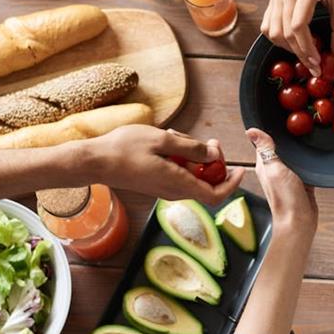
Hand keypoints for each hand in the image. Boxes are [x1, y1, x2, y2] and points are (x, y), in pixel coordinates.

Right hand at [76, 125, 243, 204]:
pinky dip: (181, 159)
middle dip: (214, 163)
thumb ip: (191, 148)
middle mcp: (173, 192)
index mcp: (178, 184)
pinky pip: (178, 174)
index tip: (240, 169)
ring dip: (194, 158)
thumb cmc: (124, 149)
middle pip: (206, 184)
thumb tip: (213, 155)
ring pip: (192, 176)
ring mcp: (164, 189)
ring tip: (179, 137)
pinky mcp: (156, 183)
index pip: (216, 195)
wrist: (94, 161)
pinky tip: (168, 142)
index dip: (232, 185)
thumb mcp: (163, 140)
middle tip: (210, 142)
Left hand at [245, 128, 317, 237]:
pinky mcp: (302, 181)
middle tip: (299, 122)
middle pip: (281, 148)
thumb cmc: (285, 198)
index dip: (269, 130)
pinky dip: (308, 160)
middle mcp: (275, 169)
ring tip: (308, 134)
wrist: (300, 221)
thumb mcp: (274, 169)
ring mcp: (289, 175)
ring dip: (298, 148)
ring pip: (293, 156)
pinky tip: (315, 153)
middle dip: (287, 137)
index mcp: (264, 164)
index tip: (279, 117)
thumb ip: (266, 150)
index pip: (264, 142)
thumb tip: (251, 131)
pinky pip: (305, 166)